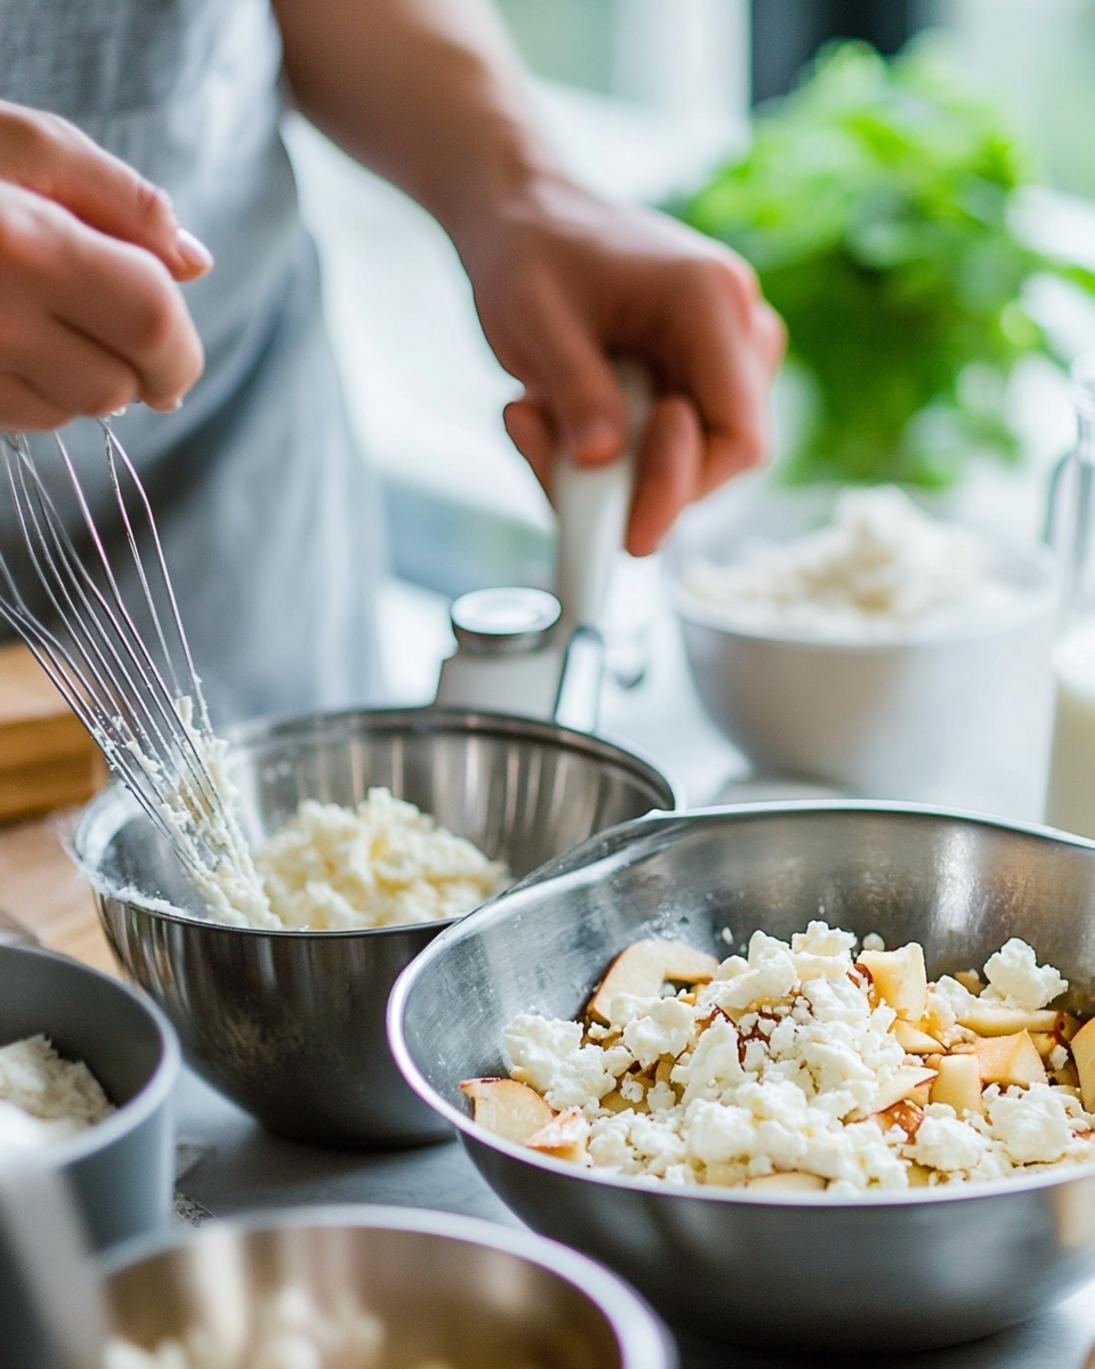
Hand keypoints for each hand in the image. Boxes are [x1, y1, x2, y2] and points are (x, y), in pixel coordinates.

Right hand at [0, 101, 209, 429]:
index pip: (149, 321)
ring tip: (50, 320)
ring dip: (83, 381)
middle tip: (121, 334)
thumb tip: (195, 261)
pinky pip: (15, 418)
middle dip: (136, 369)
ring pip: (65, 411)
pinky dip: (35, 392)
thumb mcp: (21, 142)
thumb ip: (119, 198)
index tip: (180, 359)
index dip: (183, 350)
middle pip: (113, 385)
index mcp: (24, 243)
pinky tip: (11, 341)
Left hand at [457, 175, 784, 555]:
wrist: (520, 212)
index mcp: (709, 299)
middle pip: (718, 453)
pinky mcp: (691, 373)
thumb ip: (574, 388)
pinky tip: (543, 415)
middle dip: (638, 482)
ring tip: (532, 419)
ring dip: (611, 467)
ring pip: (688, 454)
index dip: (687, 490)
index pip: (739, 433)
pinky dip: (604, 452)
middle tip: (557, 470)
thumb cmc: (527, 250)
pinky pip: (661, 442)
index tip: (629, 531)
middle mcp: (734, 325)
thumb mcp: (534, 317)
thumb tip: (602, 459)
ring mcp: (718, 351)